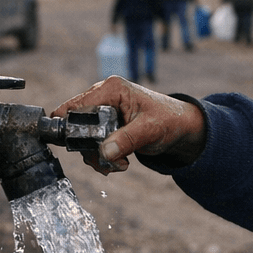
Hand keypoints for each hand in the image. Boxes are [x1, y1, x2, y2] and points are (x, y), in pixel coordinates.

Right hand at [53, 75, 205, 173]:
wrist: (179, 127)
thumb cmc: (168, 120)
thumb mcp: (149, 130)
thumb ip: (126, 140)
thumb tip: (104, 152)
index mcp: (111, 89)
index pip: (76, 106)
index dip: (73, 127)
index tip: (87, 147)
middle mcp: (102, 97)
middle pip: (74, 125)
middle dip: (90, 147)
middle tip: (110, 160)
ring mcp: (102, 112)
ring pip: (82, 139)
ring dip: (98, 156)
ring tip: (120, 163)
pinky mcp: (104, 126)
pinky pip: (92, 145)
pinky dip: (102, 157)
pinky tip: (119, 162)